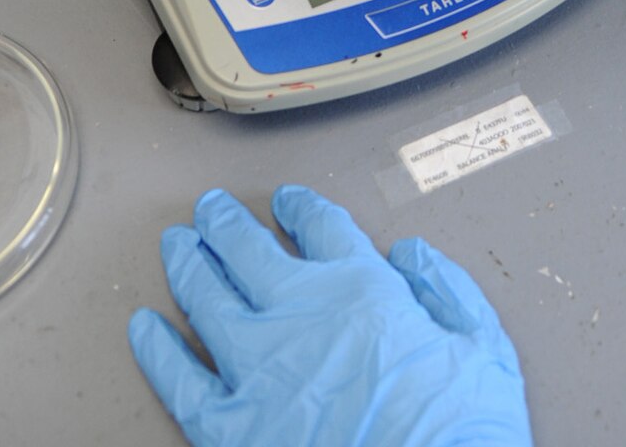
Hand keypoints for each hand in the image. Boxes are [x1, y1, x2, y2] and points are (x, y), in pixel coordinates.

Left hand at [129, 186, 531, 446]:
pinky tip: (142, 328)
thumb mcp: (482, 346)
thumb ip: (448, 290)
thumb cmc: (458, 434)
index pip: (321, 226)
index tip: (288, 201)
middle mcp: (302, 314)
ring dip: (187, 264)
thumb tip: (412, 257)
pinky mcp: (233, 428)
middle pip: (248, 248)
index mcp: (362, 289)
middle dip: (225, 223)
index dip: (300, 206)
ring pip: (206, 298)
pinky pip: (180, 381)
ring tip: (176, 246)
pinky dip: (157, 350)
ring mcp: (259, 369)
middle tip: (211, 210)